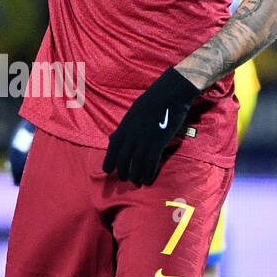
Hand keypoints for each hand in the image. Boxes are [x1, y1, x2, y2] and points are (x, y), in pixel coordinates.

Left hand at [103, 68, 199, 185]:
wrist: (170, 93)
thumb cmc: (154, 100)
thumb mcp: (134, 112)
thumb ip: (126, 126)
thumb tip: (116, 137)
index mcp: (125, 126)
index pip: (112, 147)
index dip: (109, 160)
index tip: (107, 170)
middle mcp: (132, 134)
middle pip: (123, 158)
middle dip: (122, 171)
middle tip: (124, 179)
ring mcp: (145, 139)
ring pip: (136, 163)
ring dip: (135, 176)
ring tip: (136, 182)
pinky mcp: (158, 142)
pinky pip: (151, 162)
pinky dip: (149, 173)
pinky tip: (148, 180)